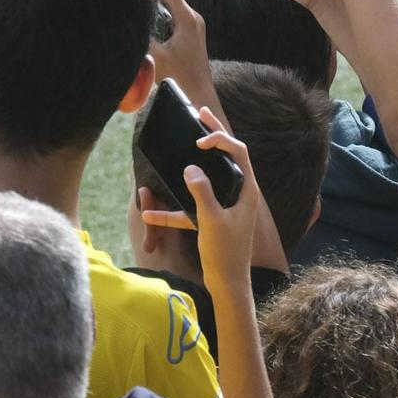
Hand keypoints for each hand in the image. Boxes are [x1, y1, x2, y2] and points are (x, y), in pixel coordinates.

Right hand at [149, 0, 213, 104]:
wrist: (199, 96)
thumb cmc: (179, 79)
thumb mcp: (154, 57)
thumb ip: (140, 37)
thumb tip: (121, 21)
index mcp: (186, 18)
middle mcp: (192, 17)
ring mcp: (193, 24)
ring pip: (170, 2)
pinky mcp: (190, 32)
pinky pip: (172, 13)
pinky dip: (158, 11)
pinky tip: (143, 17)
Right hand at [181, 111, 260, 288]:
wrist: (228, 285)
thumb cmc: (226, 253)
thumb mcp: (212, 220)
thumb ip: (201, 192)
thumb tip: (190, 168)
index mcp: (247, 190)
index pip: (239, 152)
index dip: (221, 139)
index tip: (199, 140)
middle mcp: (240, 194)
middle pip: (227, 157)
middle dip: (214, 135)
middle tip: (201, 112)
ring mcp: (227, 206)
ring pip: (209, 178)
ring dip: (193, 165)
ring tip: (185, 140)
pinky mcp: (213, 219)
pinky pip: (192, 208)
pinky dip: (174, 209)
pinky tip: (150, 214)